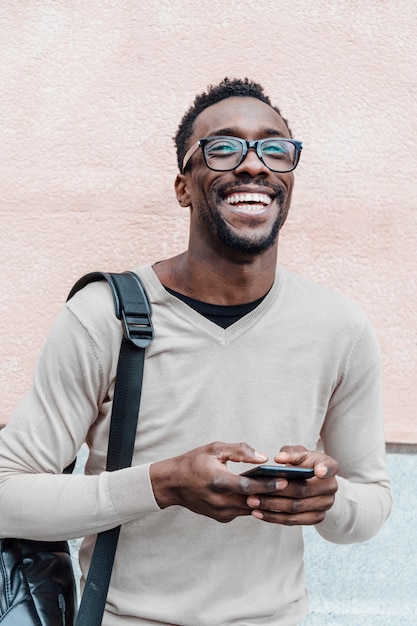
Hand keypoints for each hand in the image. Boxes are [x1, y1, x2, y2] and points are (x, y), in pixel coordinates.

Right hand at [150, 442, 288, 522]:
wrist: (173, 484)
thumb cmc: (194, 462)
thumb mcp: (215, 449)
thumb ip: (239, 451)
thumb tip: (263, 457)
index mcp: (219, 482)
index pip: (249, 487)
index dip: (269, 485)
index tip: (286, 480)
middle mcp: (220, 501)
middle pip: (254, 501)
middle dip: (275, 495)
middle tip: (295, 487)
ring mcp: (221, 512)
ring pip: (251, 508)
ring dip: (267, 501)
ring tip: (287, 491)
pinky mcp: (222, 518)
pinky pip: (243, 511)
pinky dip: (255, 504)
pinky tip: (267, 496)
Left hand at [246, 445, 338, 525]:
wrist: (309, 480)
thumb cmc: (302, 462)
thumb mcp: (298, 453)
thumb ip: (290, 453)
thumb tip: (278, 459)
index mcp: (329, 467)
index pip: (330, 467)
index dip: (325, 469)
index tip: (318, 470)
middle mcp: (331, 488)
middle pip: (303, 491)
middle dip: (277, 491)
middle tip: (254, 489)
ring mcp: (325, 505)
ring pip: (295, 509)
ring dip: (271, 507)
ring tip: (251, 502)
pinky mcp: (315, 518)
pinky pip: (293, 521)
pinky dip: (274, 518)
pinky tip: (258, 513)